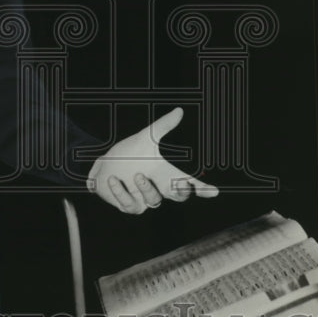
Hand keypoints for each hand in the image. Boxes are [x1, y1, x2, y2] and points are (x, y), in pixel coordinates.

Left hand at [87, 107, 218, 214]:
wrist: (104, 165)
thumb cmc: (129, 153)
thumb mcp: (145, 138)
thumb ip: (163, 126)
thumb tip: (179, 110)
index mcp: (166, 172)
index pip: (189, 183)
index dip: (202, 189)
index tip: (213, 191)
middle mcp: (159, 187)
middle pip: (179, 196)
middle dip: (180, 191)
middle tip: (180, 183)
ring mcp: (145, 199)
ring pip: (154, 200)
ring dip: (146, 188)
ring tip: (136, 174)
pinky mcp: (129, 205)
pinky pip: (130, 205)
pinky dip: (121, 192)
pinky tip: (113, 180)